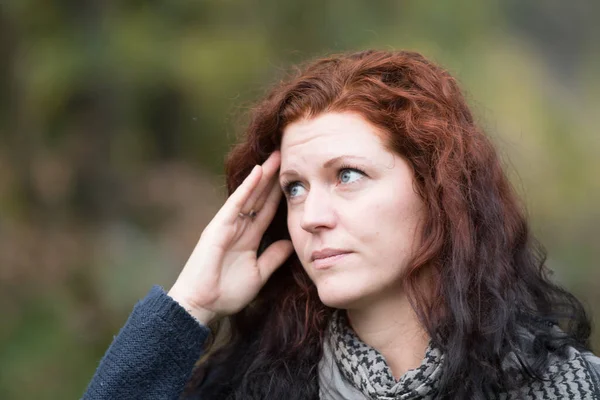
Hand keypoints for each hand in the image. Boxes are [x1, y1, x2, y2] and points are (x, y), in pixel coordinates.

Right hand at [168, 151, 292, 324]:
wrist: (201, 306)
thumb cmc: (225, 293)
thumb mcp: (259, 273)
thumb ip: (273, 257)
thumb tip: (291, 244)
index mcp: (248, 238)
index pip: (267, 211)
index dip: (280, 195)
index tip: (295, 179)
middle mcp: (238, 228)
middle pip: (260, 198)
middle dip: (274, 179)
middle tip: (289, 158)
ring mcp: (227, 225)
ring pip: (250, 195)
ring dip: (264, 176)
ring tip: (278, 157)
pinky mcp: (218, 227)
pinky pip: (236, 203)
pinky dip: (247, 187)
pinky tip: (258, 172)